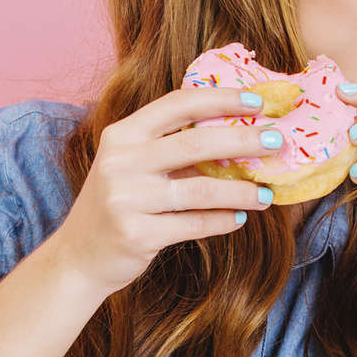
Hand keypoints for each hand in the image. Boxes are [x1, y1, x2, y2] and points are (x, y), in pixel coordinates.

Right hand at [53, 88, 277, 294]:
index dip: (221, 99)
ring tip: (267, 194)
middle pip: (197, 143)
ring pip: (202, 189)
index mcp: (123, 134)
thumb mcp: (134, 165)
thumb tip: (241, 133)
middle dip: (245, 141)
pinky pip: (195, 224)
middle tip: (278, 142)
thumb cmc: (120, 202)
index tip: (257, 102)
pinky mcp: (136, 234)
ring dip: (242, 191)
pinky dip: (224, 221)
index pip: (178, 104)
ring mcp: (127, 198)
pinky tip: (241, 218)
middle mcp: (122, 161)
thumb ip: (173, 146)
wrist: (78, 257)